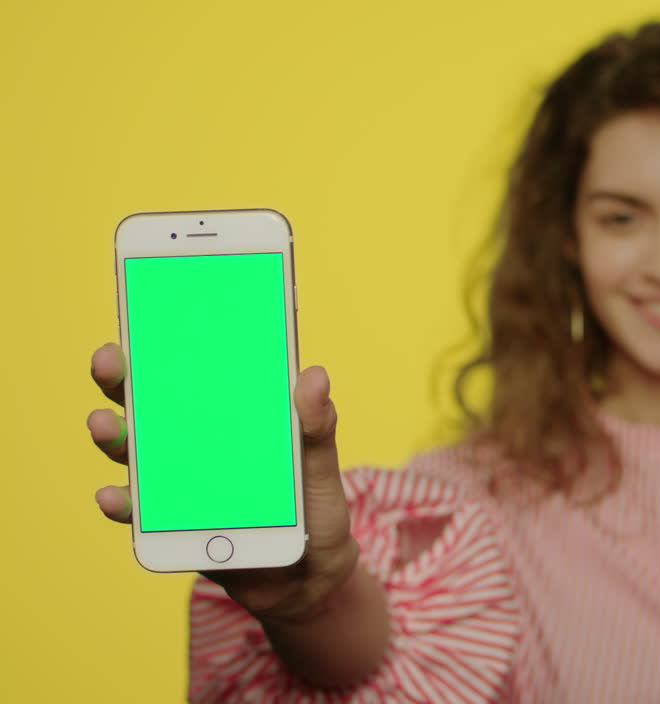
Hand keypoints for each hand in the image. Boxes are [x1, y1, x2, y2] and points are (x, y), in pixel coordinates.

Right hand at [87, 343, 359, 623]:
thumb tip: (314, 375)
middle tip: (109, 360)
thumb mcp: (321, 467)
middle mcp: (195, 444)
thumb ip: (318, 427)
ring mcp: (178, 483)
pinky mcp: (172, 525)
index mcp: (232, 418)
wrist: (309, 579)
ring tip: (104, 424)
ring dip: (112, 437)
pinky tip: (113, 495)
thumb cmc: (315, 512)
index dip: (167, 342)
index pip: (193, 372)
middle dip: (123, 380)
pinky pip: (138, 513)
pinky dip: (122, 503)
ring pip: (133, 453)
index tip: (148, 313)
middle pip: (149, 405)